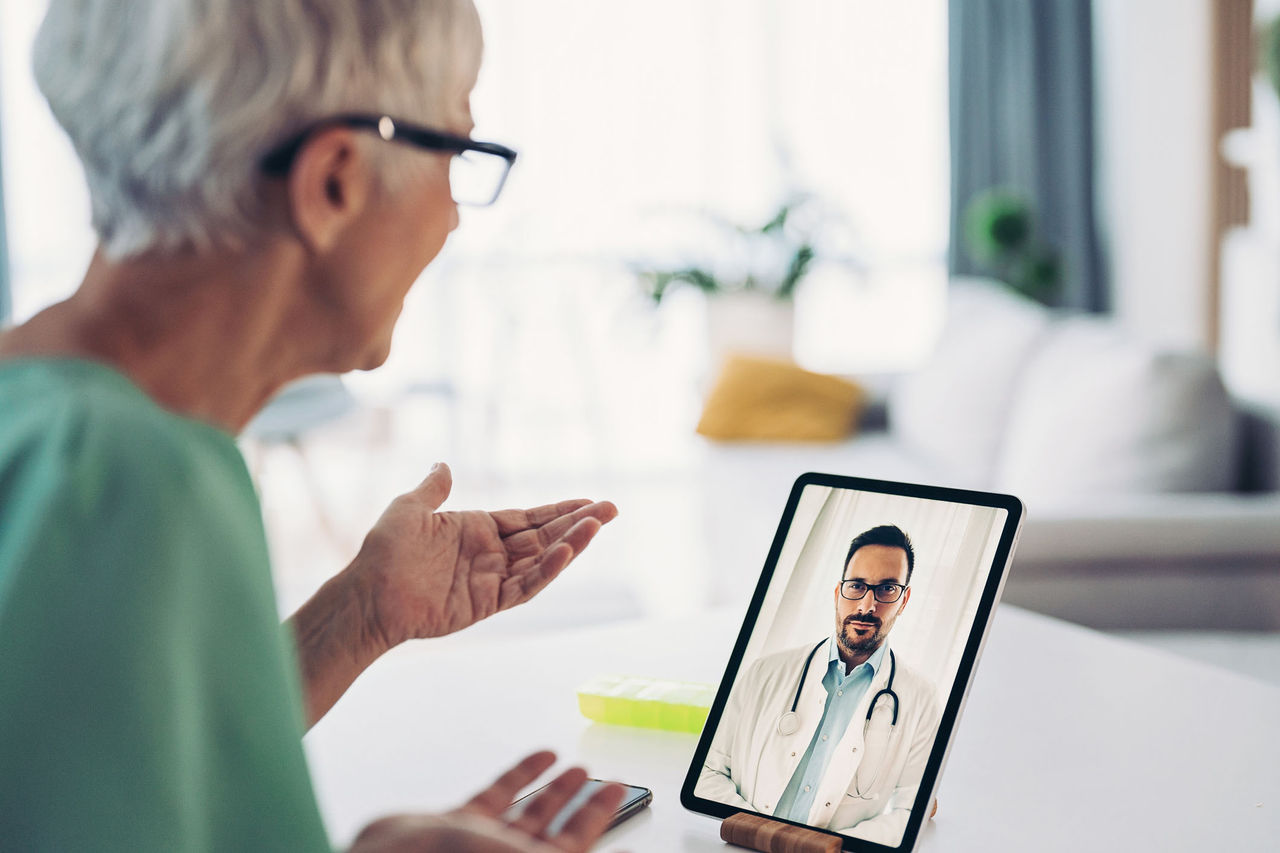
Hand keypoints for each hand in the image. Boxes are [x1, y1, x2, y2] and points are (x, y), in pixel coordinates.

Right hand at [350, 751, 625, 852]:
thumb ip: (560, 848)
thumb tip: (605, 845)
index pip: (574, 846)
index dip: (598, 818)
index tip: (618, 792)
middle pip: (554, 833)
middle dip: (580, 806)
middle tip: (604, 782)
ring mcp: (480, 845)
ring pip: (527, 813)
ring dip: (553, 789)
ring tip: (575, 768)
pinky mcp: (454, 826)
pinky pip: (496, 796)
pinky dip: (520, 775)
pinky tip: (539, 758)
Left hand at [352, 463, 617, 648]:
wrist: (368, 594)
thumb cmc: (383, 551)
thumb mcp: (409, 508)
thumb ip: (434, 490)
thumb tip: (444, 464)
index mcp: (477, 529)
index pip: (529, 518)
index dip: (559, 509)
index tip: (590, 501)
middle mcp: (491, 554)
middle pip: (544, 537)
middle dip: (578, 523)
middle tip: (612, 509)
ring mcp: (492, 580)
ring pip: (541, 561)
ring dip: (570, 544)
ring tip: (597, 525)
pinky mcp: (487, 604)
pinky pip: (524, 587)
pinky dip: (547, 571)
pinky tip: (565, 553)